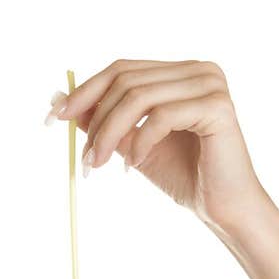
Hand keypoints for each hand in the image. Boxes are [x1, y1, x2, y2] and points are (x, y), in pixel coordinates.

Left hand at [47, 57, 268, 230]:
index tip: (54, 117)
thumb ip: (105, 121)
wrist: (224, 209)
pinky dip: (140, 143)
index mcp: (180, 72)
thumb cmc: (185, 177)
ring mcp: (210, 84)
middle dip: (95, 119)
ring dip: (110, 133)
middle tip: (84, 158)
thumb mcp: (134, 145)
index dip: (85, 91)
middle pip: (126, 79)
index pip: (122, 69)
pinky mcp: (217, 106)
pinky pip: (161, 117)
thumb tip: (59, 101)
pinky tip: (134, 165)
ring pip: (139, 97)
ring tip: (100, 165)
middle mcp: (198, 69)